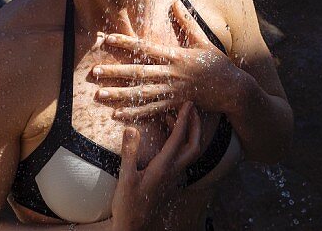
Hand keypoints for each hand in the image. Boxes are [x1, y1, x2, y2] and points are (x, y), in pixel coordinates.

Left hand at [94, 0, 242, 120]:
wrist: (233, 89)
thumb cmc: (218, 63)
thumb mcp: (203, 40)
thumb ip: (186, 22)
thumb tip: (174, 1)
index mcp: (176, 56)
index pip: (146, 47)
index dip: (126, 42)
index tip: (107, 38)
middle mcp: (171, 74)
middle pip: (139, 72)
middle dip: (115, 72)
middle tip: (93, 73)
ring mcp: (173, 92)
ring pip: (141, 94)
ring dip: (119, 95)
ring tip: (99, 95)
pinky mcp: (176, 106)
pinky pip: (152, 111)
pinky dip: (134, 114)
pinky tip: (117, 116)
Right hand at [110, 101, 204, 230]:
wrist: (134, 228)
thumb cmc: (128, 205)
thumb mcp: (125, 177)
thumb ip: (129, 152)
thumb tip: (132, 128)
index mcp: (163, 167)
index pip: (178, 138)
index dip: (184, 119)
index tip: (188, 103)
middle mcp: (173, 171)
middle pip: (194, 145)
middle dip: (196, 125)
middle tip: (191, 108)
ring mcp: (174, 177)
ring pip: (189, 152)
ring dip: (188, 134)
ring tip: (174, 118)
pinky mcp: (170, 181)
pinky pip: (182, 158)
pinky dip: (180, 143)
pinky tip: (168, 139)